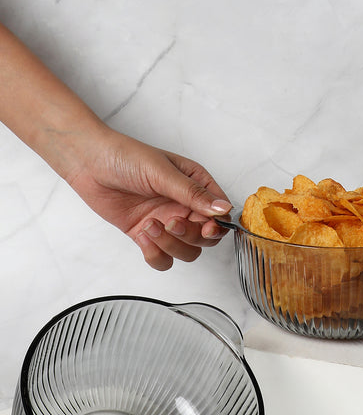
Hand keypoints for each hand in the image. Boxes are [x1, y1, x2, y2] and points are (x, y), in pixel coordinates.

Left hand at [68, 129, 231, 269]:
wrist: (88, 163)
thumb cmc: (124, 156)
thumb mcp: (162, 172)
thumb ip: (193, 194)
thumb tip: (222, 209)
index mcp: (195, 185)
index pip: (219, 214)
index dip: (216, 226)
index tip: (206, 228)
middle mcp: (184, 206)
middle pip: (205, 238)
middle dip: (190, 237)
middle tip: (171, 223)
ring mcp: (166, 222)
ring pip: (186, 252)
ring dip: (170, 245)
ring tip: (150, 226)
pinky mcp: (147, 235)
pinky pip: (162, 258)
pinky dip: (155, 254)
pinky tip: (142, 236)